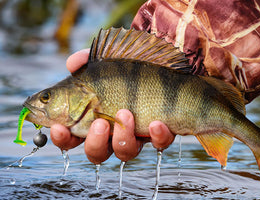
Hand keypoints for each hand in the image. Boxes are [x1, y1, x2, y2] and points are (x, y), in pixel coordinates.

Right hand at [50, 49, 174, 163]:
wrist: (162, 59)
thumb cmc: (129, 60)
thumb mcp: (107, 56)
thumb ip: (86, 59)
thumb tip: (72, 64)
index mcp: (93, 116)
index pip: (71, 136)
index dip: (62, 137)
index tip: (59, 128)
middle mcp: (114, 129)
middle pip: (97, 153)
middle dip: (95, 142)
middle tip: (99, 123)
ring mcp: (138, 131)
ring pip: (126, 152)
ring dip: (123, 136)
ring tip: (126, 113)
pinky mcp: (161, 130)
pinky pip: (160, 142)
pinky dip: (158, 135)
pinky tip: (157, 122)